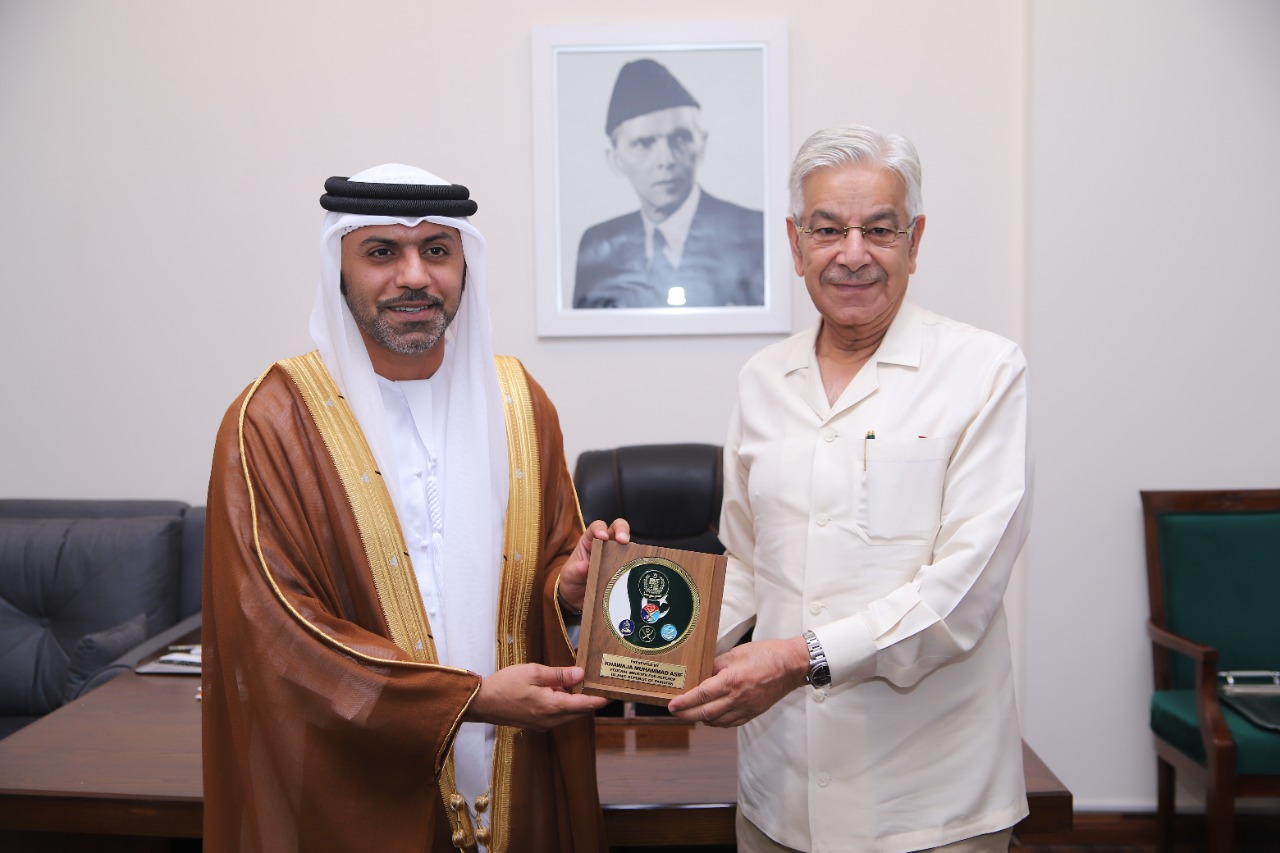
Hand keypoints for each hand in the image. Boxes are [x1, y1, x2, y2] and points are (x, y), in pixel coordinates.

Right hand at [464, 664, 606, 729]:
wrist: (481, 703)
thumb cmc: (505, 685)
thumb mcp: (533, 672)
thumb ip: (559, 675)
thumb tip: (580, 675)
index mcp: (552, 706)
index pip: (584, 705)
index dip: (600, 699)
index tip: (613, 693)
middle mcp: (551, 720)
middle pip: (579, 711)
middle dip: (590, 699)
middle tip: (598, 684)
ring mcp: (544, 724)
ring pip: (569, 714)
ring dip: (575, 701)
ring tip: (576, 682)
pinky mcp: (537, 724)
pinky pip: (558, 715)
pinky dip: (563, 704)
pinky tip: (558, 689)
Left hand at [558, 518, 629, 612]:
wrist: (577, 600)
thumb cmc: (571, 581)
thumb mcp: (569, 575)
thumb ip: (575, 570)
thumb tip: (584, 566)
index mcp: (589, 541)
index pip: (596, 527)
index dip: (601, 528)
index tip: (603, 536)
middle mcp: (605, 545)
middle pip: (617, 529)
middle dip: (622, 531)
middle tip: (623, 541)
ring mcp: (616, 557)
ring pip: (628, 546)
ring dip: (631, 549)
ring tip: (631, 559)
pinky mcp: (623, 570)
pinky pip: (632, 565)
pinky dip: (634, 567)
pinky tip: (635, 573)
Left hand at [666, 637, 809, 726]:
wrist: (791, 665)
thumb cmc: (766, 655)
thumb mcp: (736, 653)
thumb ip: (716, 665)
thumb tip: (701, 674)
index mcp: (732, 681)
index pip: (702, 695)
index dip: (685, 702)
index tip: (672, 705)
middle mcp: (738, 698)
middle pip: (705, 712)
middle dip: (687, 714)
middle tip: (674, 712)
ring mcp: (746, 708)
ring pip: (716, 721)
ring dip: (701, 719)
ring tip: (689, 713)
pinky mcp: (753, 713)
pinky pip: (730, 723)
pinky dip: (717, 722)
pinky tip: (710, 718)